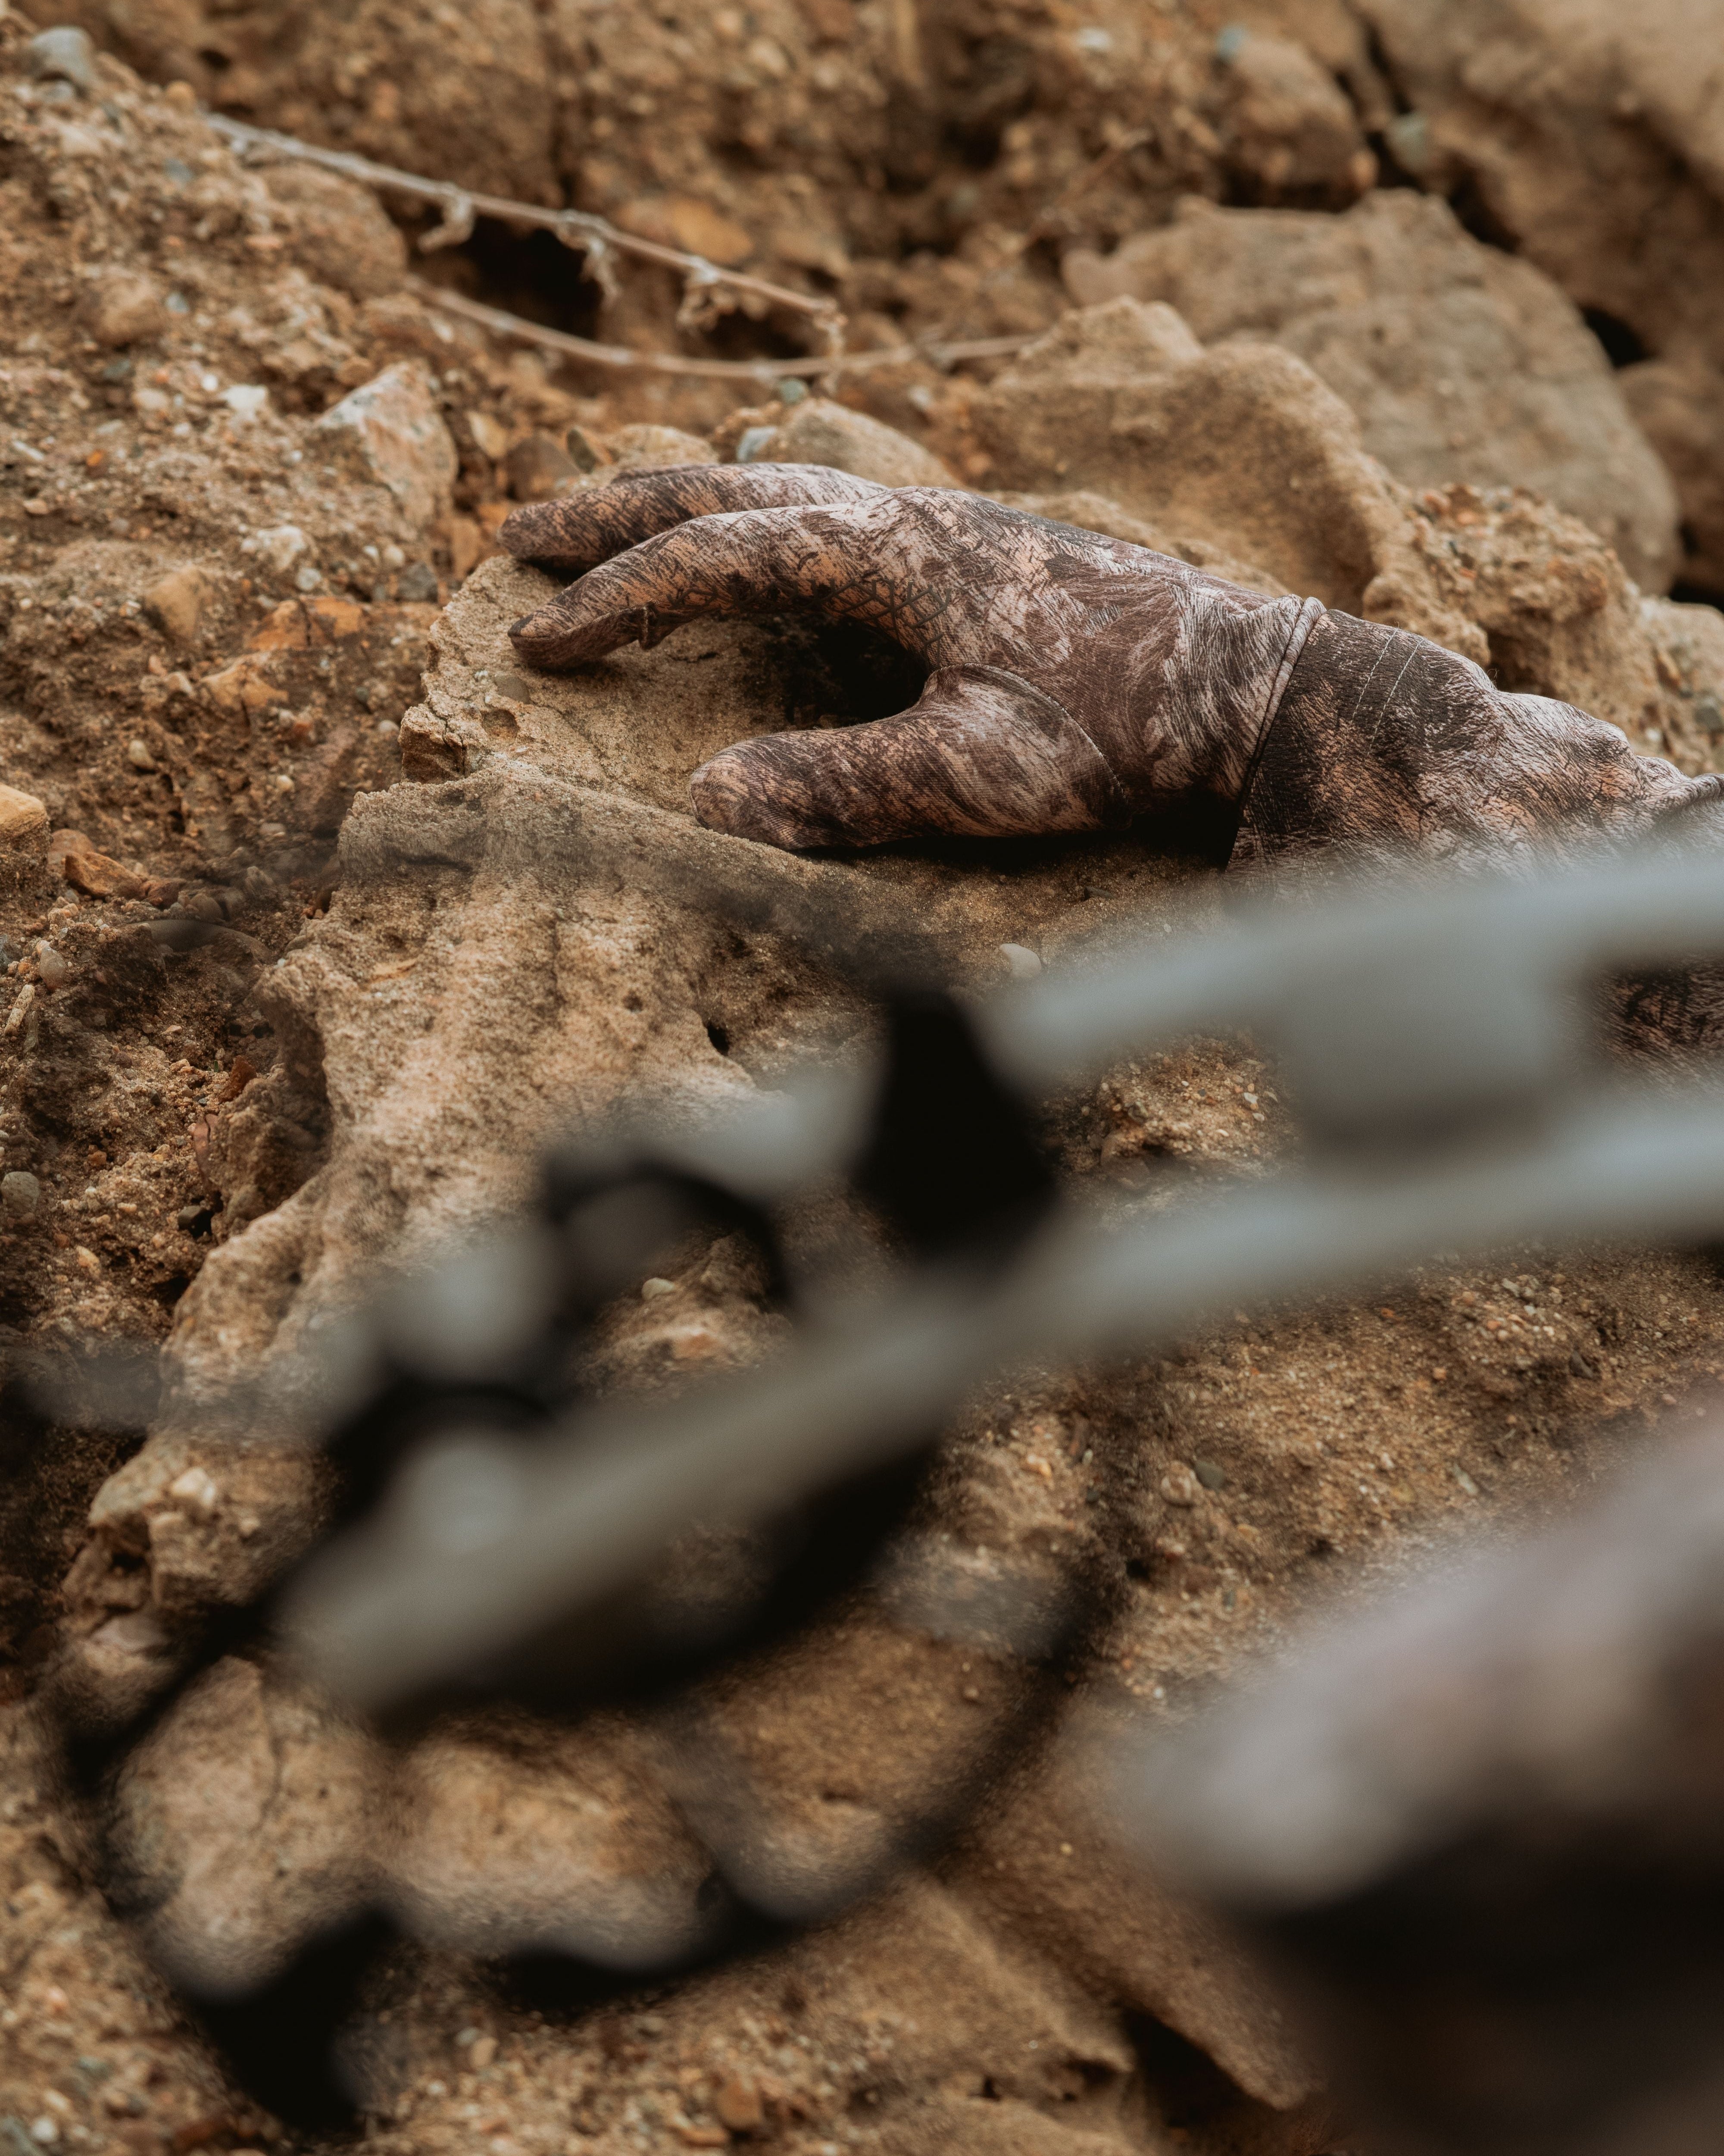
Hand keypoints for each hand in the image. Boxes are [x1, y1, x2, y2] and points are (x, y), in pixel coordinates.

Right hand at [502, 466, 1317, 850]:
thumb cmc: (1129, 728)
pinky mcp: (973, 554)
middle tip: (516, 536)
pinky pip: (831, 514)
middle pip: (727, 487)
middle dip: (615, 514)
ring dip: (683, 507)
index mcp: (892, 551)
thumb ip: (842, 786)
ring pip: (779, 489)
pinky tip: (756, 558)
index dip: (616, 599)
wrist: (1257, 687)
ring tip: (608, 531)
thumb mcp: (982, 771)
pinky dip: (759, 523)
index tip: (531, 642)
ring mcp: (942, 526)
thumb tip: (704, 806)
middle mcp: (907, 516)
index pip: (717, 556)